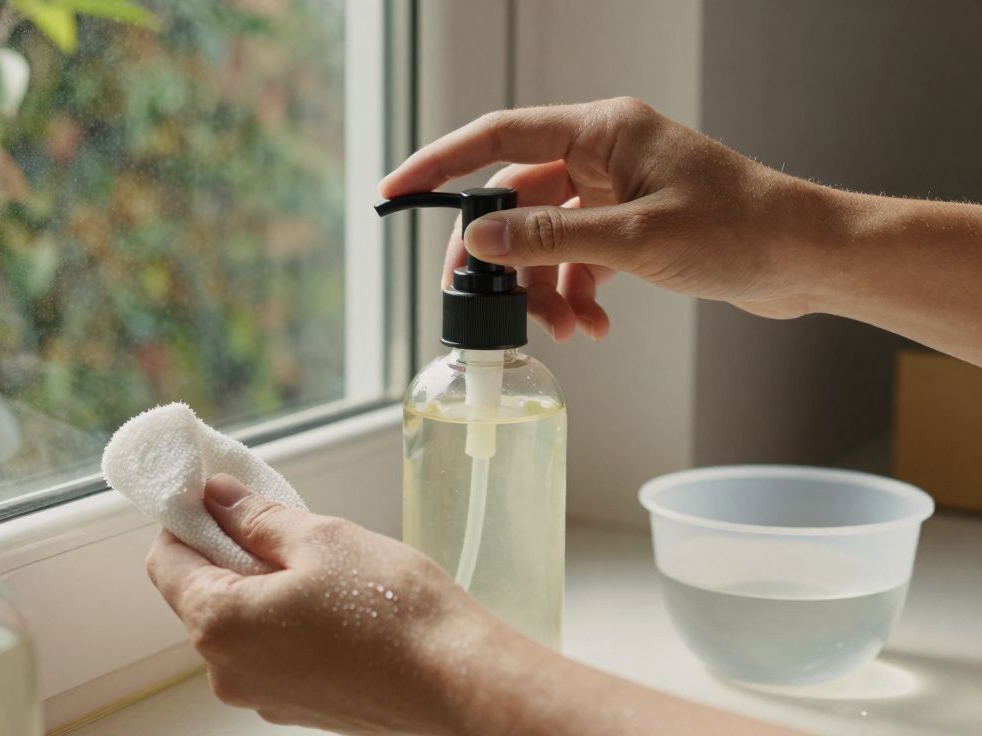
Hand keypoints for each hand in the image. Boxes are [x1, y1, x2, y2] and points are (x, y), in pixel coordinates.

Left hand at [145, 475, 503, 734]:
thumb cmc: (394, 611)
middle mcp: (227, 670)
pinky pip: (268, 650)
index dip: (186, 518)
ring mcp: (261, 695)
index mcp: (219, 623)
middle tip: (283, 522)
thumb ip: (254, 517)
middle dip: (228, 551)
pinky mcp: (295, 706)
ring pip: (238, 621)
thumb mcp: (320, 538)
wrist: (460, 682)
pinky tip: (335, 602)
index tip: (216, 492)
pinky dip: (285, 619)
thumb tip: (215, 496)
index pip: (165, 559)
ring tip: (321, 565)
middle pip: (199, 593)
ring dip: (261, 584)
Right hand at [380, 97, 834, 338]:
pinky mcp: (630, 224)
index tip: (395, 191)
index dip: (440, 165)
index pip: (497, 138)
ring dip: (544, 286)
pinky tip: (591, 322)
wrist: (808, 258)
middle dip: (503, 259)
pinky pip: (576, 256)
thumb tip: (480, 242)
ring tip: (565, 328)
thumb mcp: (636, 240)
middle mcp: (602, 153)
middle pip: (515, 199)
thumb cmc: (741, 231)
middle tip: (488, 304)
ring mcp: (615, 189)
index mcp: (601, 131)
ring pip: (545, 237)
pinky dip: (574, 291)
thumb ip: (551, 239)